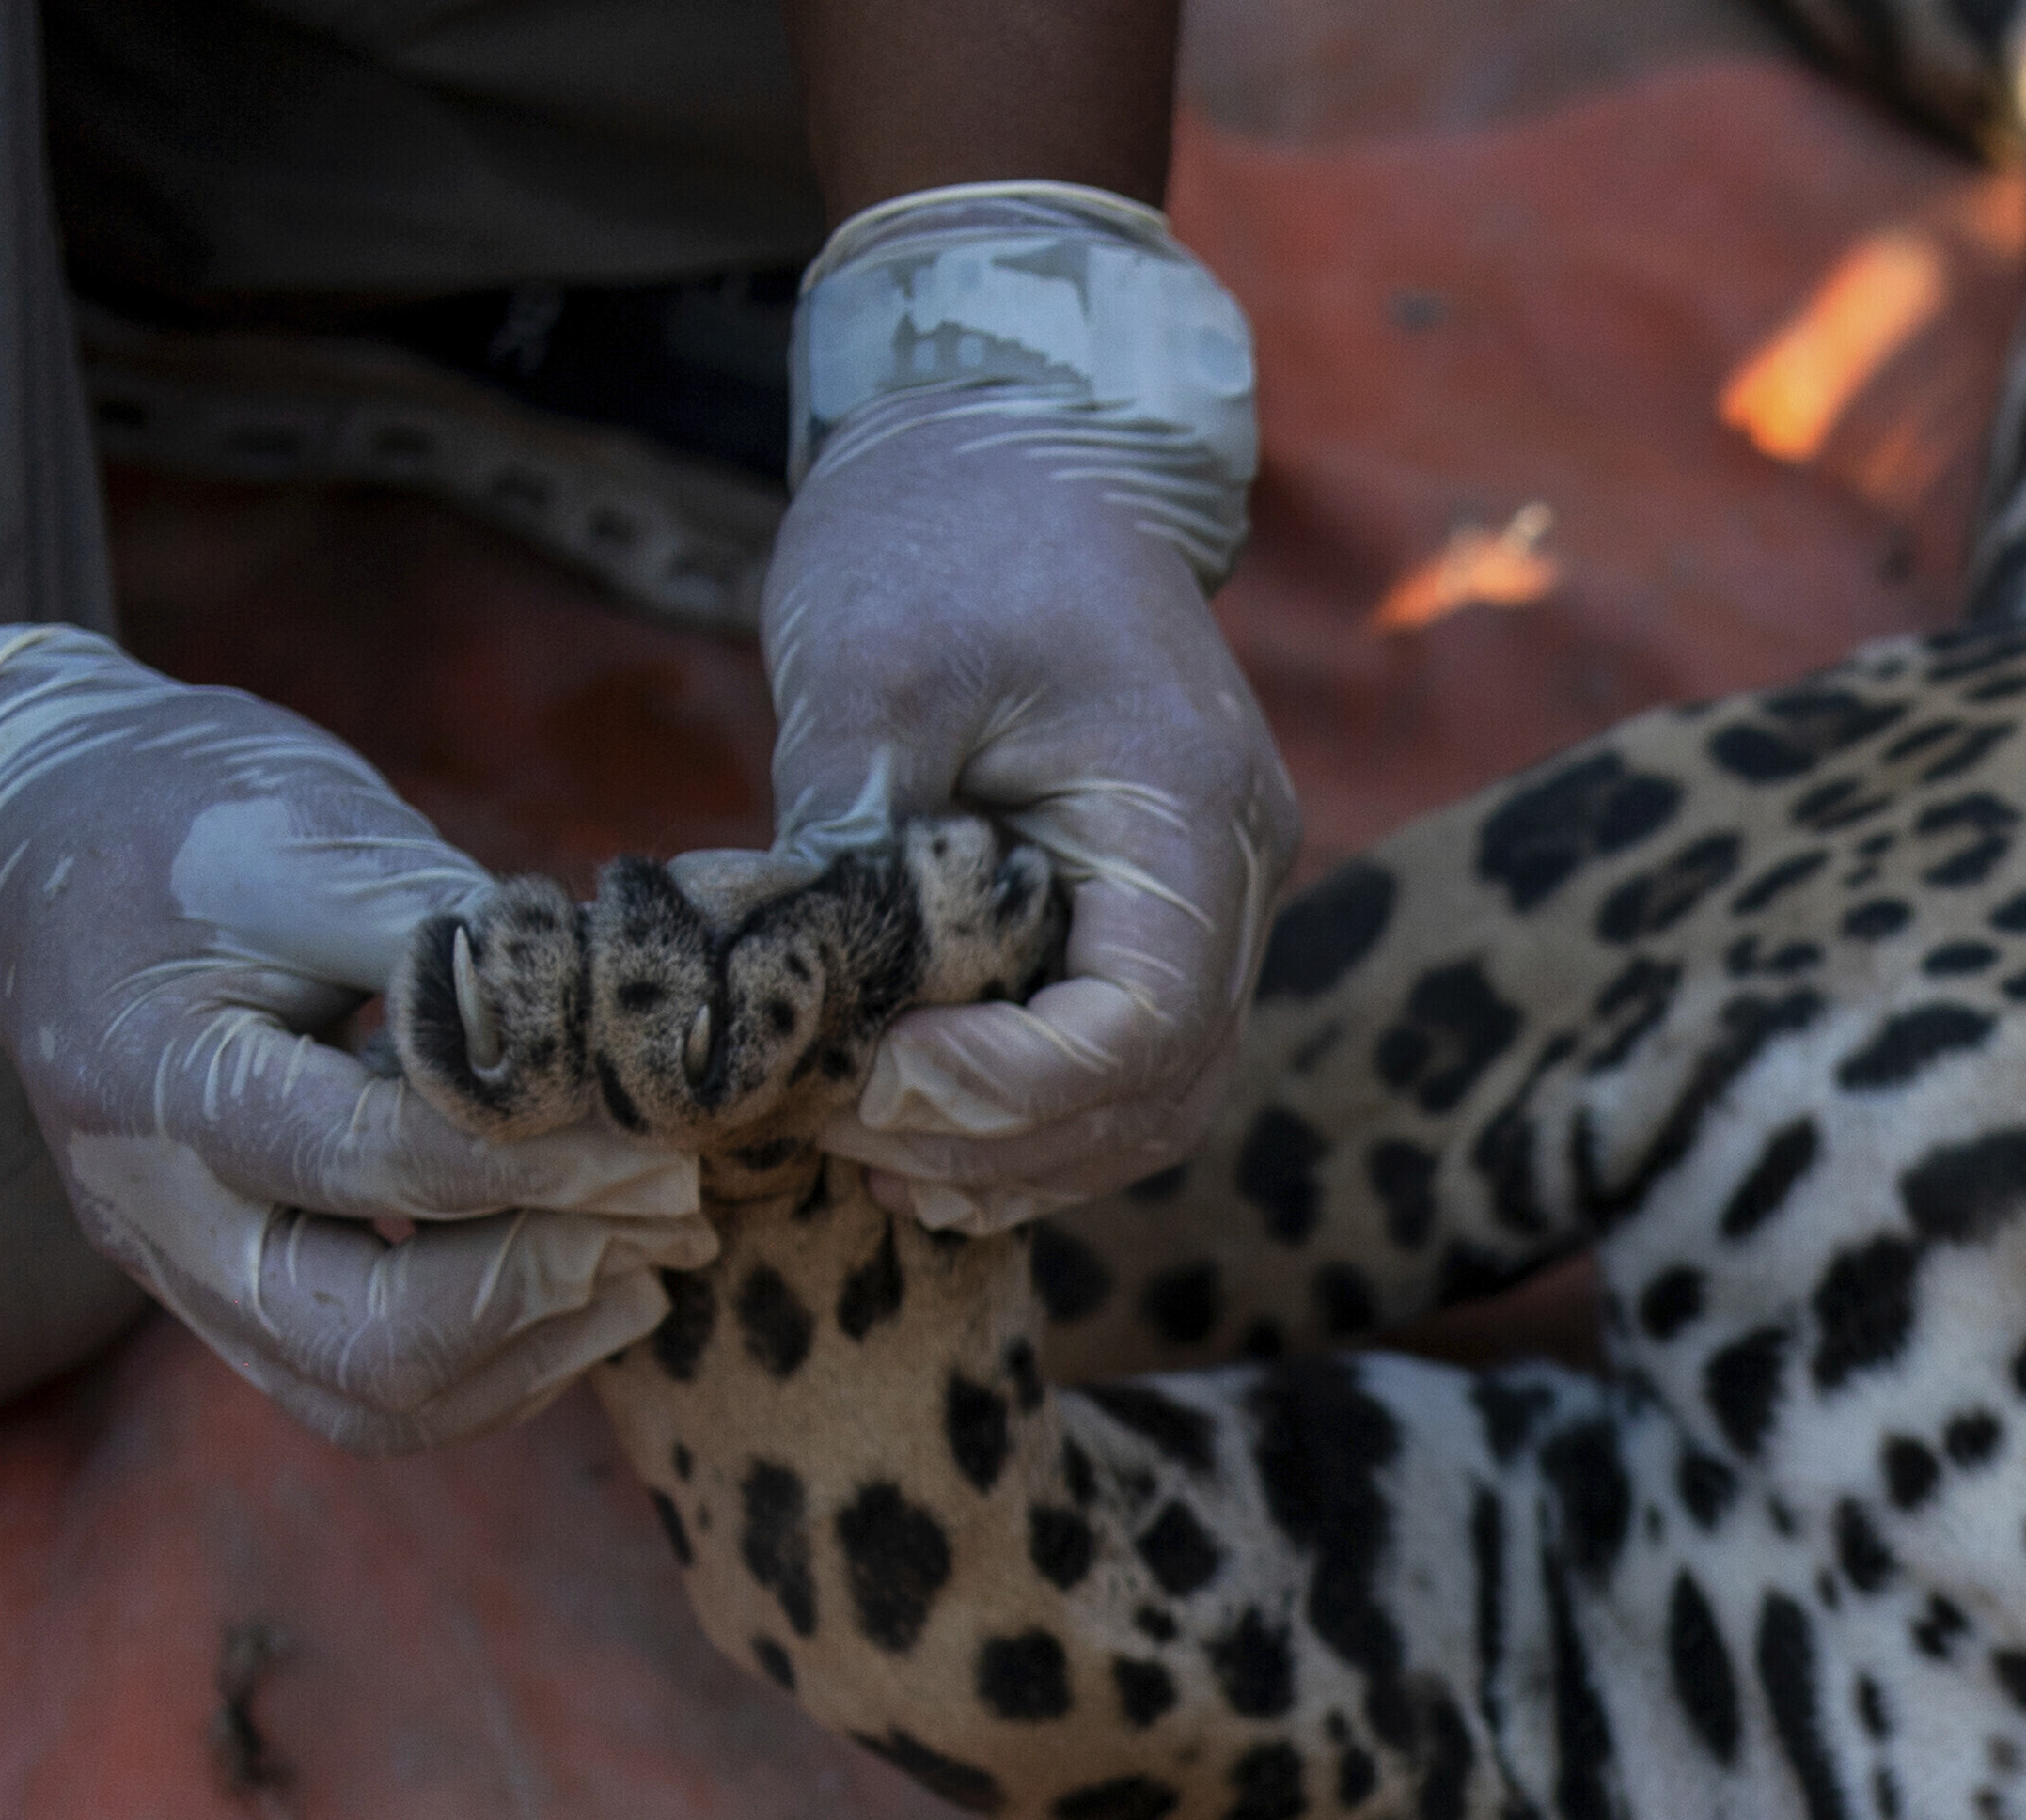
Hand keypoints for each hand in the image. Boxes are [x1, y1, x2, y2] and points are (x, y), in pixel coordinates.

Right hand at [0, 629, 707, 1448]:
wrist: (35, 829)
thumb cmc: (180, 811)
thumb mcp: (311, 834)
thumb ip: (453, 950)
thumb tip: (610, 1047)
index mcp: (150, 1077)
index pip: (368, 1163)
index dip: (543, 1160)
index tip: (661, 1138)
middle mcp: (149, 1209)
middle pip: (363, 1345)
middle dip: (540, 1285)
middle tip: (663, 1207)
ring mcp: (178, 1269)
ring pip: (369, 1402)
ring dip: (533, 1347)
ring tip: (645, 1259)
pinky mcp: (226, 1291)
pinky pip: (364, 1392)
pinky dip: (497, 1361)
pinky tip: (593, 1284)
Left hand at [764, 187, 1295, 1230]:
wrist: (1018, 445)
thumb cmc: (949, 527)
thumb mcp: (872, 659)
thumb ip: (848, 827)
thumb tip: (792, 993)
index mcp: (1188, 809)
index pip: (1146, 1021)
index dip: (1016, 1086)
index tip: (875, 1078)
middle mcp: (1232, 873)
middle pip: (1164, 1089)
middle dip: (1008, 1143)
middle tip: (848, 1139)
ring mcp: (1205, 897)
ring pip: (1156, 1098)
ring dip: (1026, 1155)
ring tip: (881, 1169)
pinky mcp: (1150, 907)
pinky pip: (1124, 1055)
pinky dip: (1035, 1115)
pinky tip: (923, 1135)